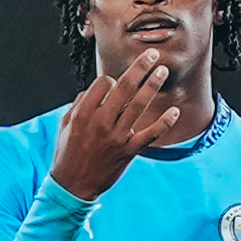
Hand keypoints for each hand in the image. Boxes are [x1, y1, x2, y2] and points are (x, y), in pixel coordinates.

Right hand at [43, 51, 183, 203]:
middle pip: (125, 87)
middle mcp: (101, 121)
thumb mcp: (65, 126)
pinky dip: (164, 122)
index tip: (116, 84)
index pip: (104, 83)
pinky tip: (174, 112)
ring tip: (162, 71)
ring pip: (139, 104)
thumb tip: (92, 90)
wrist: (73, 185)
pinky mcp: (129, 150)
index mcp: (84, 113)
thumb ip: (78, 105)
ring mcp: (117, 136)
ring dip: (153, 85)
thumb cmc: (68, 155)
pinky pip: (150, 133)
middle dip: (140, 67)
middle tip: (152, 55)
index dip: (112, 80)